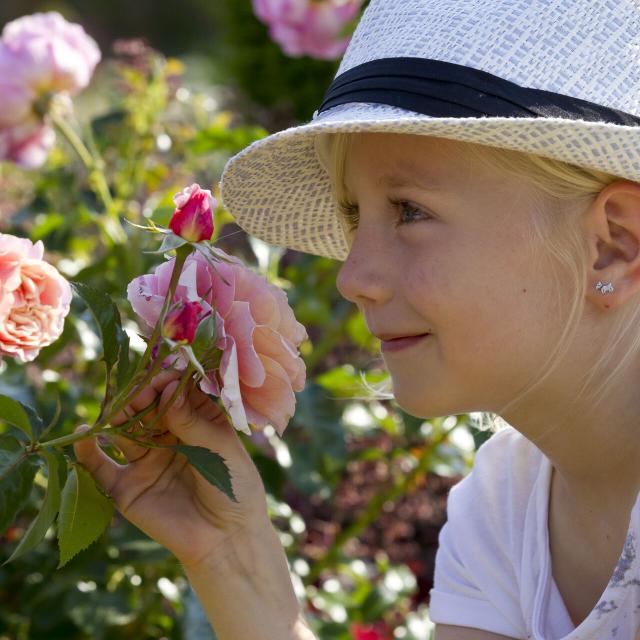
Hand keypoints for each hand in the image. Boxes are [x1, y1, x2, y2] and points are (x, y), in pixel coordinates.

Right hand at [73, 369, 270, 570]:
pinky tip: (84, 434)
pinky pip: (101, 467)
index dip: (168, 382)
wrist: (226, 539)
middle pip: (147, 409)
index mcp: (196, 422)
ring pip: (124, 431)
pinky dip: (88, 451)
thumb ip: (192, 421)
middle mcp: (168, 437)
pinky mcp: (126, 487)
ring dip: (118, 417)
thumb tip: (167, 388)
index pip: (176, 393)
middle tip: (139, 392)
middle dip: (142, 397)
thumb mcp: (220, 449)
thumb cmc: (234, 488)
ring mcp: (146, 460)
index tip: (162, 378)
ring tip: (117, 410)